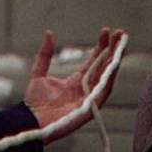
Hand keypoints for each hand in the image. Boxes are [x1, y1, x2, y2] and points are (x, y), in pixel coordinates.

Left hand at [24, 27, 124, 143]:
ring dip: (115, 60)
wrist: (31, 120)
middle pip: (104, 67)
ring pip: (107, 77)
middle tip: (120, 32)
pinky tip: (113, 64)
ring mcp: (90, 98)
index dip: (101, 46)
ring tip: (120, 44)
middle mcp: (86, 89)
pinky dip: (109, 78)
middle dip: (113, 50)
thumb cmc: (35, 102)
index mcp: (77, 81)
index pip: (94, 61)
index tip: (106, 31)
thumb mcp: (39, 73)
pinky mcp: (91, 109)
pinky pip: (103, 92)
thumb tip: (49, 33)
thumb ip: (45, 54)